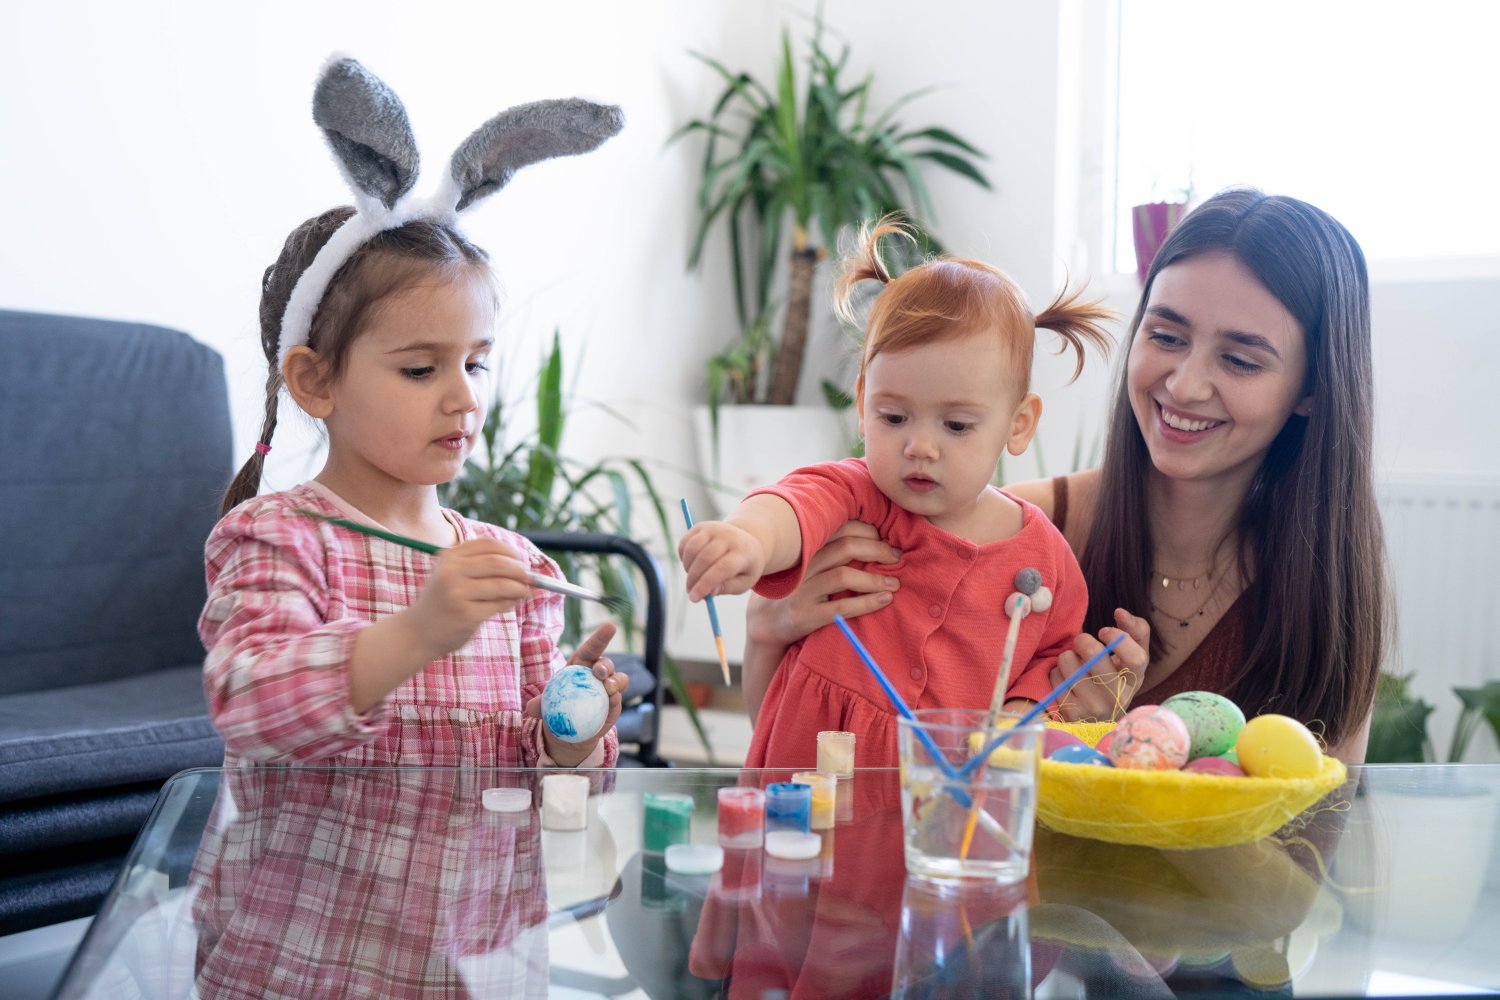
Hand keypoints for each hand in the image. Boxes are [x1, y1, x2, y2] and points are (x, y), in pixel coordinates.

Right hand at [407, 538, 531, 659]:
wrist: (416, 633)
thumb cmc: (441, 602)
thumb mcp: (452, 575)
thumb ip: (479, 567)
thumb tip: (522, 566)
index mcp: (449, 557)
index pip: (488, 544)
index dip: (510, 551)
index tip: (521, 560)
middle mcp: (451, 572)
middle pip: (498, 562)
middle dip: (519, 569)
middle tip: (529, 577)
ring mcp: (457, 593)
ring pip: (502, 584)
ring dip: (519, 588)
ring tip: (523, 591)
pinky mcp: (466, 615)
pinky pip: (498, 604)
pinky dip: (510, 602)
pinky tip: (510, 603)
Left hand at [527, 621, 629, 765]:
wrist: (569, 729)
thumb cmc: (556, 708)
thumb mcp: (544, 705)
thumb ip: (538, 704)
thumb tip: (530, 707)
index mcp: (582, 665)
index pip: (592, 648)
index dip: (601, 637)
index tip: (610, 626)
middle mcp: (598, 674)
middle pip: (606, 664)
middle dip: (605, 664)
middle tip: (599, 672)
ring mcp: (609, 688)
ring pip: (620, 679)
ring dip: (616, 681)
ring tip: (609, 688)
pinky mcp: (615, 704)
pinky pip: (618, 699)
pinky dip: (617, 699)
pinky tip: (612, 700)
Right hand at [679, 521, 766, 600]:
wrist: (747, 541)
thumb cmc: (744, 566)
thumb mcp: (743, 582)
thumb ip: (726, 588)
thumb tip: (709, 592)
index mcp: (743, 552)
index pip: (723, 567)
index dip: (706, 583)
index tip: (694, 598)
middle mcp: (728, 536)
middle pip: (705, 558)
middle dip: (694, 579)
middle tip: (691, 594)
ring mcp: (713, 528)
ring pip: (692, 550)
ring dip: (688, 569)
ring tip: (695, 578)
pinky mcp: (701, 527)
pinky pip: (684, 544)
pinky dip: (683, 558)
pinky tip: (692, 565)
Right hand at [745, 520, 900, 646]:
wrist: (764, 622)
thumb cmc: (795, 587)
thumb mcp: (806, 562)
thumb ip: (829, 549)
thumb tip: (874, 535)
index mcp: (806, 548)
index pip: (840, 528)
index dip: (868, 530)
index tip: (886, 538)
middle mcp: (803, 565)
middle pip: (845, 548)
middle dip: (877, 550)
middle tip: (897, 558)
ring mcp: (802, 591)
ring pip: (844, 576)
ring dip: (875, 579)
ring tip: (895, 583)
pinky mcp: (805, 616)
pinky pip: (841, 607)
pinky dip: (867, 602)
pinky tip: (885, 600)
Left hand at [1048, 608, 1150, 722]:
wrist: (1099, 718)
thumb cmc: (1115, 678)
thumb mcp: (1131, 658)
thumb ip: (1135, 631)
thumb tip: (1120, 612)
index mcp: (1134, 680)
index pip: (1134, 658)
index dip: (1118, 638)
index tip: (1104, 630)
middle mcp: (1116, 697)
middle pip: (1094, 654)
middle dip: (1083, 640)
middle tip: (1083, 643)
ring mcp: (1093, 707)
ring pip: (1068, 660)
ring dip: (1069, 656)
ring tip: (1076, 666)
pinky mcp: (1070, 713)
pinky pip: (1054, 676)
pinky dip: (1057, 672)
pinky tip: (1067, 681)